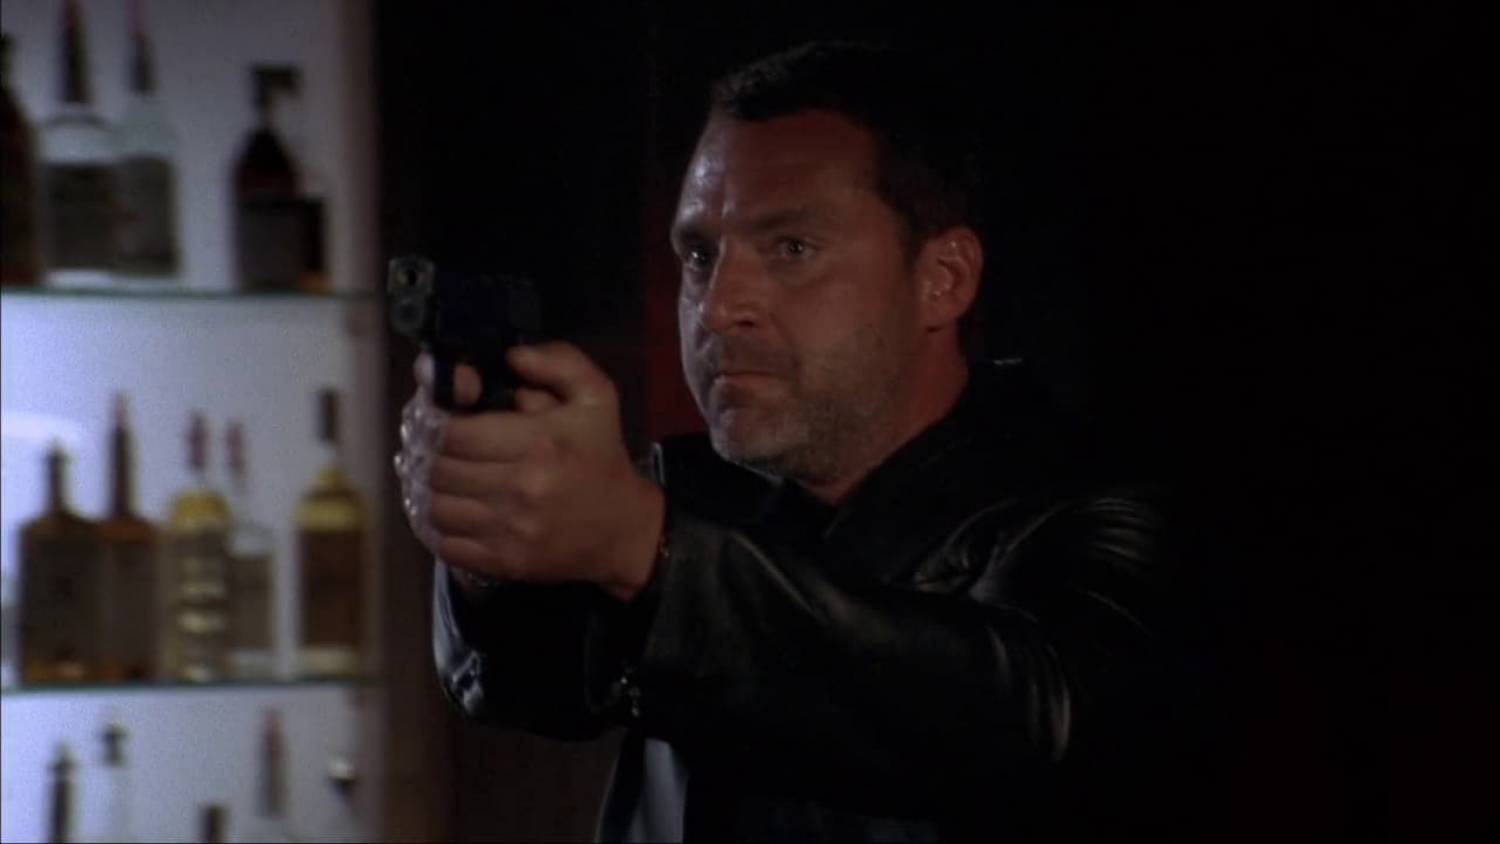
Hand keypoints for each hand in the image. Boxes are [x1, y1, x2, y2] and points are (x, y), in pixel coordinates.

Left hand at [394, 343, 664, 600]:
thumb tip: (511, 355)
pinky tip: (450, 509)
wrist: (624, 529)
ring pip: (436, 506)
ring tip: (440, 476)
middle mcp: (521, 487)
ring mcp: (510, 530)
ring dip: (431, 490)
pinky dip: (438, 527)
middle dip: (432, 454)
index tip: (442, 419)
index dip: (437, 422)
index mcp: (539, 442)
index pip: (454, 433)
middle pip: (440, 469)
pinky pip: (446, 544)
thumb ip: (558, 362)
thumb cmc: (601, 457)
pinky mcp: (504, 562)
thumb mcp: (596, 396)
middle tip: (437, 447)